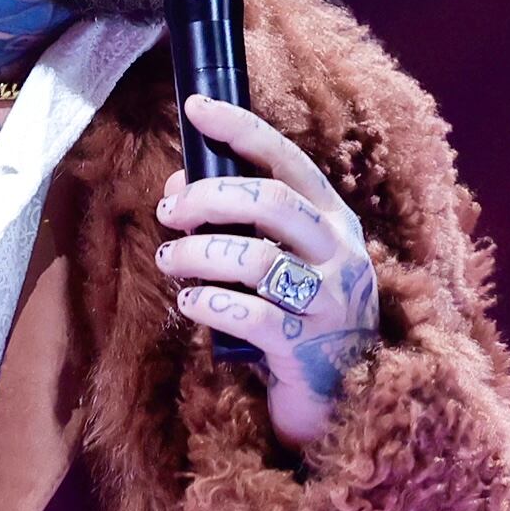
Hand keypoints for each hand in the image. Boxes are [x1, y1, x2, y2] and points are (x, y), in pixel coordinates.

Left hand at [154, 94, 381, 451]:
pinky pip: (249, 314)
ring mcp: (329, 301)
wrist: (340, 403)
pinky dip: (208, 303)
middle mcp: (340, 253)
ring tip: (170, 262)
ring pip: (254, 257)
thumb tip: (179, 186)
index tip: (195, 107)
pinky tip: (189, 303)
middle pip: (270, 202)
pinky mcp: (307, 346)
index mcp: (334, 222)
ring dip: (197, 253)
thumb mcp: (286, 264)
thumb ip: (244, 225)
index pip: (287, 161)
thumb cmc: (302, 321)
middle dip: (208, 197)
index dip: (241, 130)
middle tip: (168, 211)